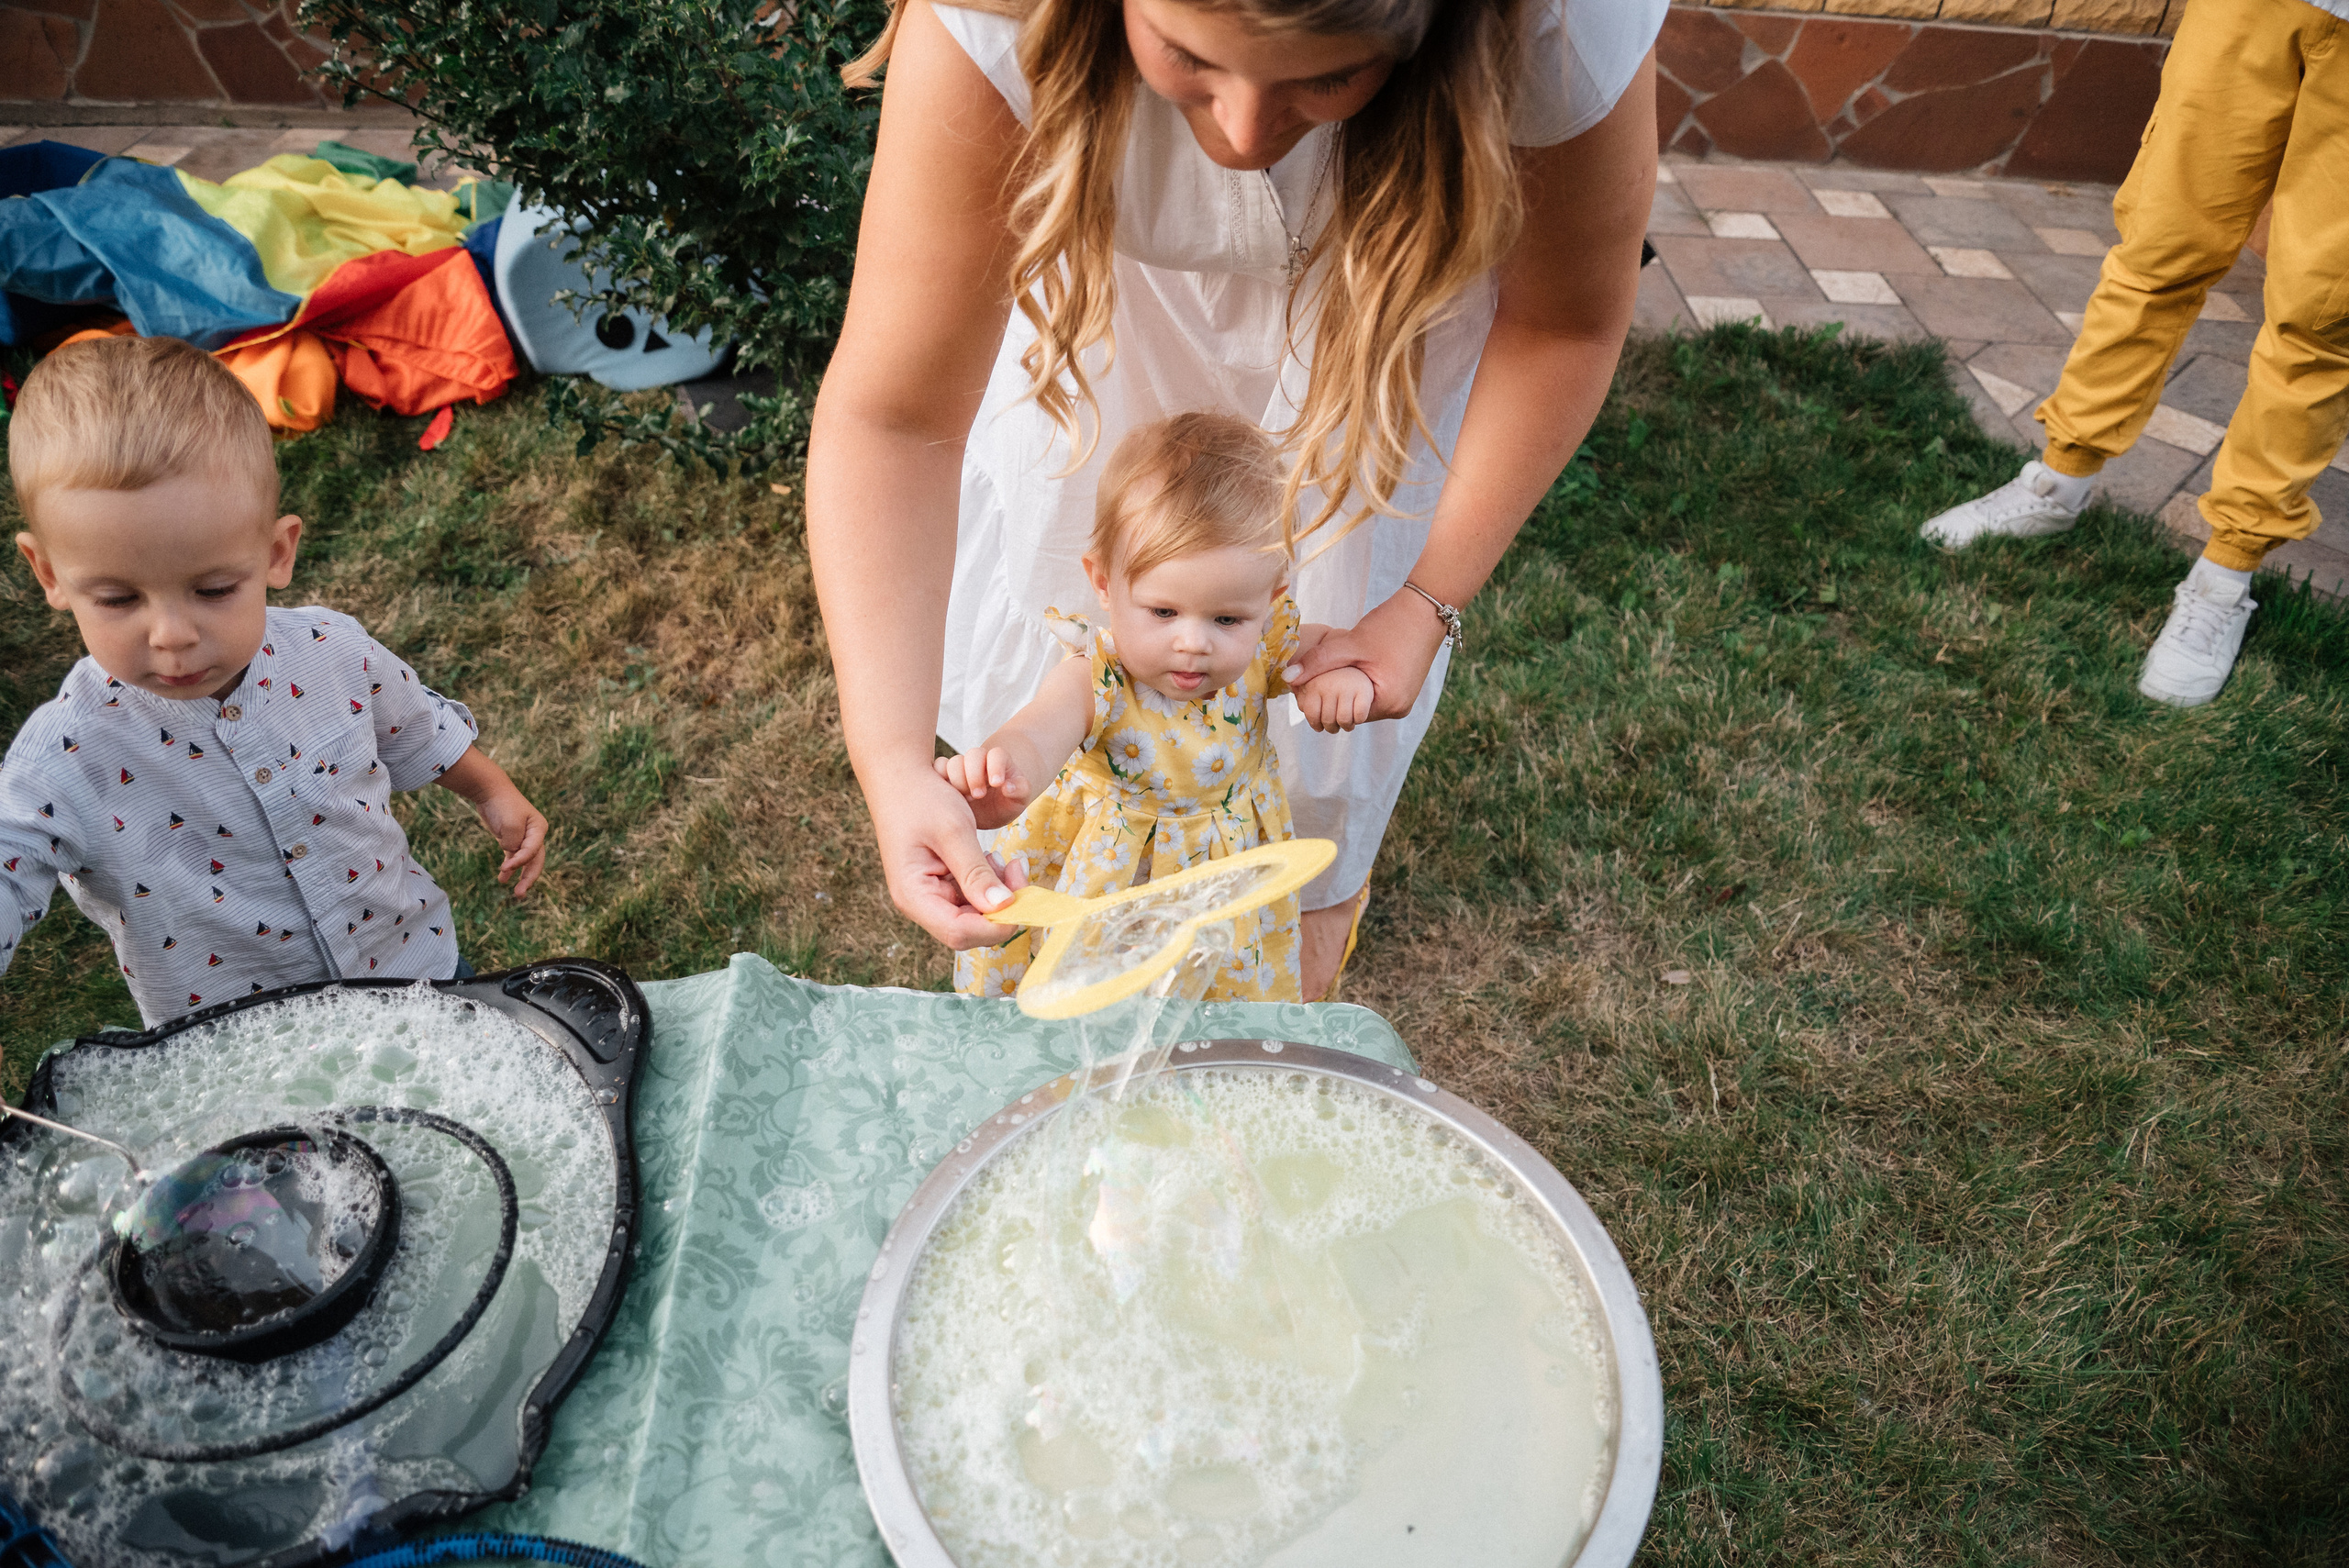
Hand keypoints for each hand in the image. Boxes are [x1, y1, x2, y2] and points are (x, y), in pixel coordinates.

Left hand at [473, 784, 547, 897]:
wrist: (490, 790)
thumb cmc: (503, 804)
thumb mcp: (510, 823)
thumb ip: (513, 842)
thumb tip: (510, 852)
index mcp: (539, 829)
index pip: (532, 851)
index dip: (520, 862)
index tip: (505, 868)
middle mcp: (534, 835)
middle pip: (535, 861)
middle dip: (529, 878)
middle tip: (520, 894)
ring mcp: (523, 838)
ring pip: (525, 862)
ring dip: (520, 876)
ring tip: (517, 894)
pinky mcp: (511, 839)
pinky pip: (513, 857)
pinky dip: (509, 868)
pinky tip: (503, 879)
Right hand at [872, 757, 1032, 948]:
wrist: (900, 778)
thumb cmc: (921, 800)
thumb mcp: (954, 832)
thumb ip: (977, 872)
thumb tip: (1004, 906)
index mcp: (913, 895)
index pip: (959, 933)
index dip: (995, 926)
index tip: (1022, 900)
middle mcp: (919, 903)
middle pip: (968, 928)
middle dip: (1000, 906)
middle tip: (1017, 870)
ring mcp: (929, 895)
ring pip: (973, 914)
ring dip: (996, 892)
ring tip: (1001, 860)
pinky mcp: (939, 885)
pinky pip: (970, 897)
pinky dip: (987, 882)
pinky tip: (989, 859)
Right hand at [934, 745, 1032, 829]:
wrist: (992, 811)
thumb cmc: (1009, 802)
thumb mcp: (1020, 799)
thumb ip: (1021, 790)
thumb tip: (1008, 787)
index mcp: (999, 762)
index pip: (996, 754)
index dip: (995, 766)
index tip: (997, 783)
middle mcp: (979, 761)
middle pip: (973, 754)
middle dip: (974, 774)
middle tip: (979, 795)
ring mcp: (961, 768)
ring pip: (953, 762)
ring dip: (957, 780)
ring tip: (966, 799)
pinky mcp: (945, 778)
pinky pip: (937, 770)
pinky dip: (939, 781)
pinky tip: (949, 797)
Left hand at [1281, 590, 1450, 721]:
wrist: (1426, 608)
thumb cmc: (1392, 625)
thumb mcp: (1351, 644)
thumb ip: (1318, 662)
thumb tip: (1287, 678)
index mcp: (1388, 704)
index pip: (1344, 716)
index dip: (1325, 704)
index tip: (1310, 687)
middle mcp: (1398, 709)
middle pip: (1354, 712)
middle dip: (1335, 697)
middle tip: (1318, 676)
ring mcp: (1403, 701)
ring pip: (1363, 703)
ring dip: (1348, 691)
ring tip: (1335, 670)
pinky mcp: (1404, 690)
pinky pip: (1374, 695)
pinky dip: (1361, 685)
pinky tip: (1352, 668)